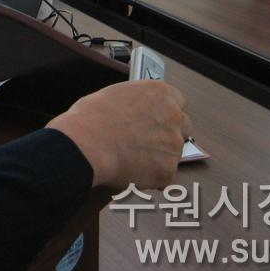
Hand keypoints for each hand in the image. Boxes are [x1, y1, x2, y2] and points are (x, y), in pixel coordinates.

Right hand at [46, 80, 190, 190]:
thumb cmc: (92, 117)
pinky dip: (152, 178)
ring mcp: (173, 145)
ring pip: (173, 154)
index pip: (178, 102)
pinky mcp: (168, 170)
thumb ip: (138, 102)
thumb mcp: (116, 95)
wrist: (86, 144)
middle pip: (184, 127)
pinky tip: (132, 171)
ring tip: (132, 159)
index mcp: (160, 93)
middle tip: (148, 141)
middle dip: (170, 135)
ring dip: (159, 157)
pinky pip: (165, 177)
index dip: (166, 113)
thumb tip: (139, 112)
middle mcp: (173, 116)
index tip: (158, 119)